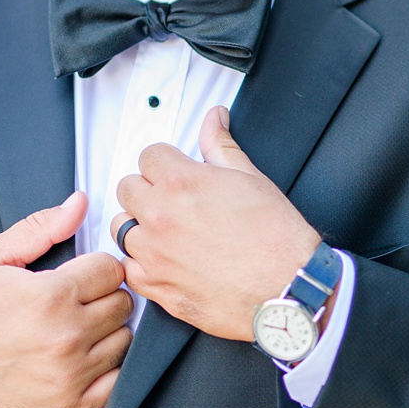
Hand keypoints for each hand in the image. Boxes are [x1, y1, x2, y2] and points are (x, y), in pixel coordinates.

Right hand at [0, 192, 132, 407]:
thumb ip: (40, 229)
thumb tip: (80, 203)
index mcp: (50, 296)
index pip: (111, 269)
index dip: (94, 269)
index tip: (77, 277)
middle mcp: (66, 337)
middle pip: (122, 304)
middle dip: (101, 298)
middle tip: (73, 304)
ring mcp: (70, 376)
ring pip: (123, 340)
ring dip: (105, 333)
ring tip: (73, 331)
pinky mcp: (70, 407)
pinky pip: (118, 381)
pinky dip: (107, 369)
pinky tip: (82, 360)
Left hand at [113, 107, 322, 342]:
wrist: (287, 288)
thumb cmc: (276, 238)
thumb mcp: (251, 178)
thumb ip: (221, 145)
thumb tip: (214, 120)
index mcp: (181, 183)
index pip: (148, 156)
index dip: (166, 162)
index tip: (176, 172)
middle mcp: (160, 217)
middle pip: (127, 188)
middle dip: (148, 189)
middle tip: (173, 200)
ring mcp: (153, 253)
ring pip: (121, 227)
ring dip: (139, 226)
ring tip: (169, 231)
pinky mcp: (155, 286)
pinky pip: (128, 267)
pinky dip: (141, 263)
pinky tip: (166, 260)